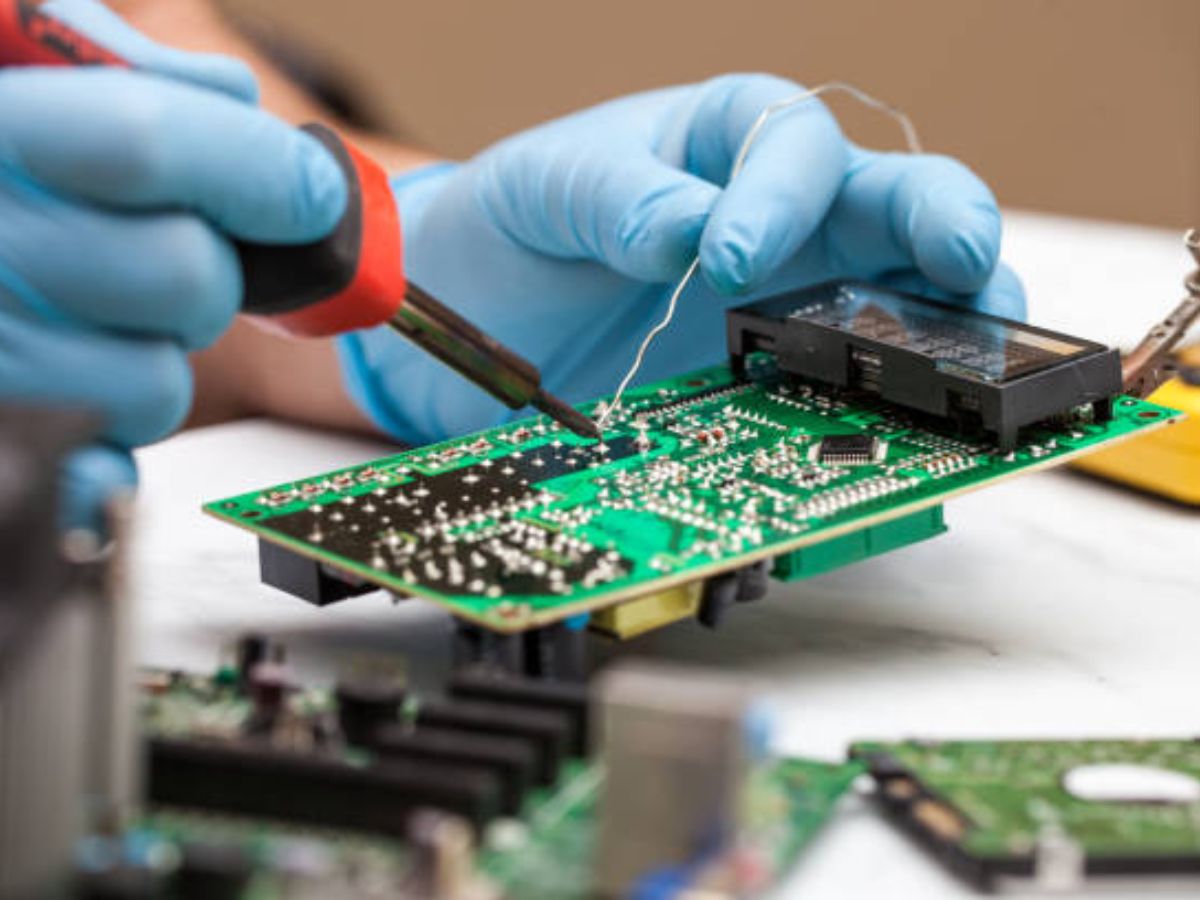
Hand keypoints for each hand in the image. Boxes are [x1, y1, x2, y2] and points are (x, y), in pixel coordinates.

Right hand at [0, 0, 346, 528]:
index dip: (258, 170)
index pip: (147, 145)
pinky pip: (101, 464)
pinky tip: (92, 387)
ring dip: (160, 350)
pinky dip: (116, 437)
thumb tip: (228, 96)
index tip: (311, 192)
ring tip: (102, 312)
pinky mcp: (4, 437)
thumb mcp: (22, 56)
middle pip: (185, 276)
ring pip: (158, 381)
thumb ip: (118, 64)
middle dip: (214, 269)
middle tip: (172, 249)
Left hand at [339, 74, 1024, 443]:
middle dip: (944, 229)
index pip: (791, 142)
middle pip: (897, 205)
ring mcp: (793, 301)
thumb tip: (681, 232)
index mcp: (727, 139)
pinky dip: (884, 413)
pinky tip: (901, 436)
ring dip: (951, 328)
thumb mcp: (543, 191)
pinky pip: (851, 390)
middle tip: (963, 266)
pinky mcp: (780, 378)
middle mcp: (784, 215)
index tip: (726, 258)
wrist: (484, 317)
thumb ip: (612, 197)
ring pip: (905, 299)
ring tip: (979, 364)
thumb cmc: (521, 226)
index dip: (779, 194)